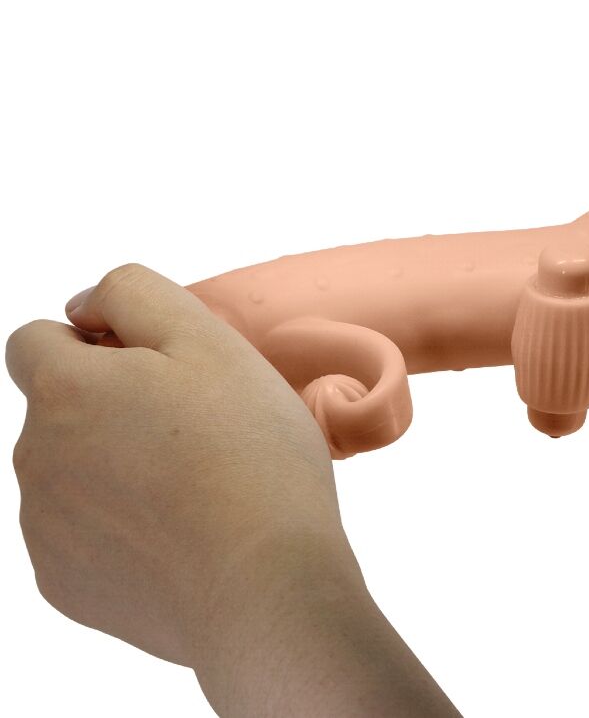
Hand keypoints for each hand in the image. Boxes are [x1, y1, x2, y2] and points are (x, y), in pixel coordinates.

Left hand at [6, 264, 457, 715]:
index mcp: (65, 390)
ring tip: (192, 482)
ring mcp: (44, 528)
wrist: (265, 583)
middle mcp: (35, 457)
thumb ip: (135, 294)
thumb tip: (84, 305)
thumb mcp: (209, 338)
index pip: (35, 338)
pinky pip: (81, 530)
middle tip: (192, 426)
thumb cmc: (250, 454)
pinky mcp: (63, 584)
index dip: (94, 340)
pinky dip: (118, 522)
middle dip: (110, 403)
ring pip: (69, 468)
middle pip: (57, 407)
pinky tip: (178, 530)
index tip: (154, 366)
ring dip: (114, 461)